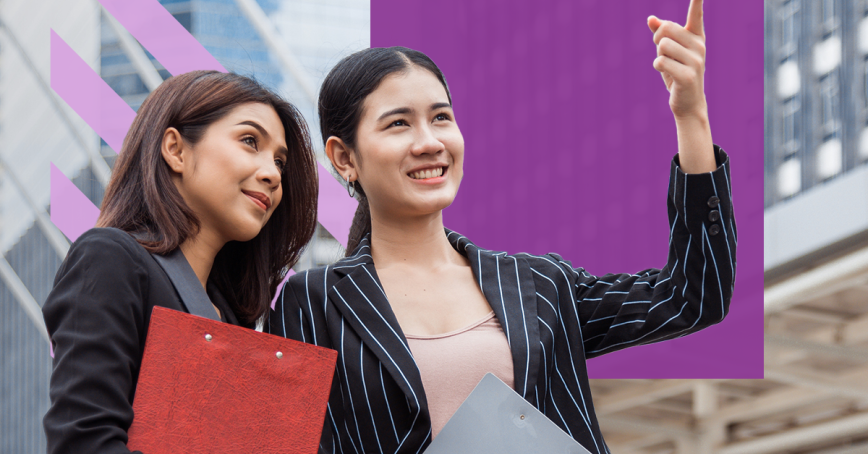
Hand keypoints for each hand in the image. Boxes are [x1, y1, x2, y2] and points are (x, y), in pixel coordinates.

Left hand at [648, 0, 706, 120]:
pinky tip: (668, 75)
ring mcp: (696, 61)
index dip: (697, 1)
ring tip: (669, 66)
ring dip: (658, 56)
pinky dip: (658, 67)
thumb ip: (662, 34)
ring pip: (662, 46)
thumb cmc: (677, 72)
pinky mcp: (688, 75)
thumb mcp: (669, 51)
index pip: (696, 15)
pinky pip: (661, 62)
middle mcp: (699, 46)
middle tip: (663, 52)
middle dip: (657, 39)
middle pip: (667, 29)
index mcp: (696, 37)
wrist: (688, 102)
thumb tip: (651, 19)